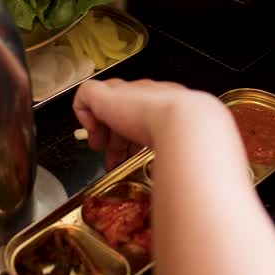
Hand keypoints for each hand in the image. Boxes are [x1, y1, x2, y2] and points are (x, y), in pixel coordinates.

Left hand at [73, 79, 219, 168]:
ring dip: (102, 128)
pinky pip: (86, 94)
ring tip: (100, 148)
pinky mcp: (105, 95)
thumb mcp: (183, 150)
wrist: (187, 124)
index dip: (134, 137)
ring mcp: (127, 92)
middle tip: (112, 157)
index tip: (130, 156)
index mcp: (169, 103)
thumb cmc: (191, 140)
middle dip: (117, 135)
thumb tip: (174, 182)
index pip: (145, 114)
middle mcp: (148, 94)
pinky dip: (83, 113)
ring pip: (106, 103)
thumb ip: (173, 156)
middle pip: (125, 110)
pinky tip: (92, 131)